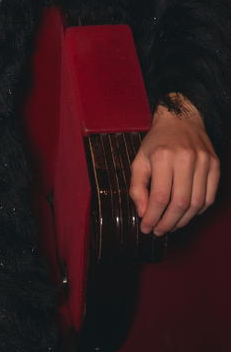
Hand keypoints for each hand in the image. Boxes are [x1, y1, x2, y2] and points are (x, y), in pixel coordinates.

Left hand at [130, 95, 219, 235]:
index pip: (160, 197)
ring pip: (197, 203)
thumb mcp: (139, 160)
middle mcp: (185, 159)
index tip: (146, 228)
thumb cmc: (156, 142)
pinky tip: (186, 214)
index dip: (153, 217)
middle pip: (180, 203)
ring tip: (171, 225)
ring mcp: (204, 162)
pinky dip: (198, 210)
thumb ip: (137, 187)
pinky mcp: (215, 165)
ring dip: (183, 220)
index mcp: (163, 157)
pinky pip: (209, 196)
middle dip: (168, 223)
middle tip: (158, 231)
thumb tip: (143, 212)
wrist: (181, 119)